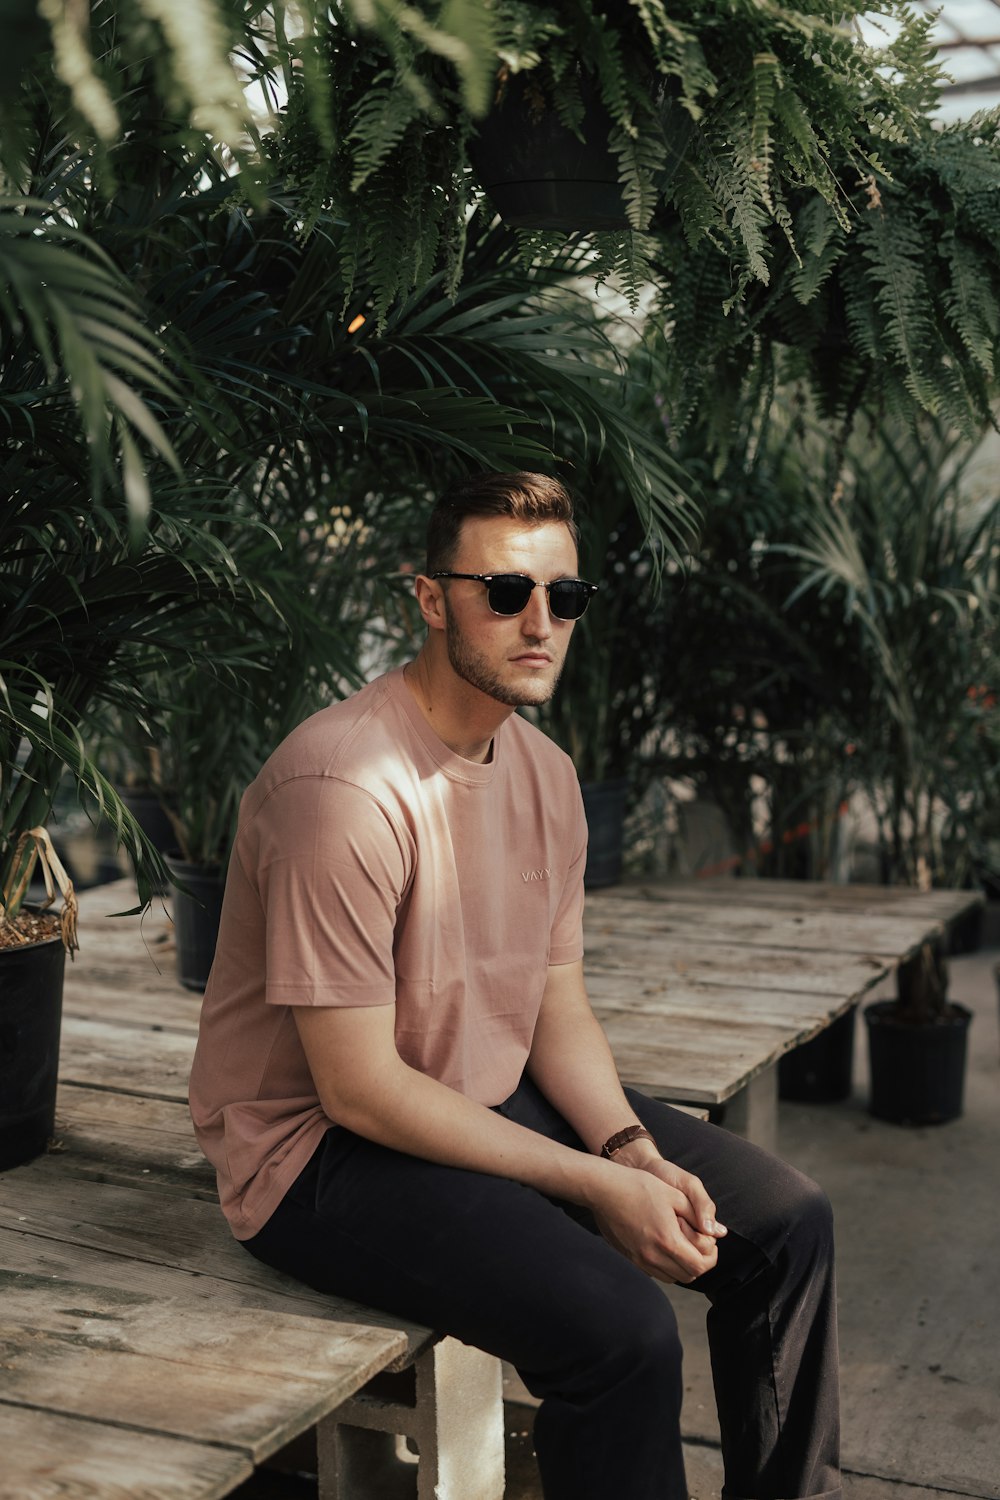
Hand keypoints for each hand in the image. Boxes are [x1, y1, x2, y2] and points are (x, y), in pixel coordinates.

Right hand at [591, 1164, 721, 1284]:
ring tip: (683, 1246)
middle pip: (688, 1276)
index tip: (710, 1244)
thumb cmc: (639, 1187)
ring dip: (683, 1266)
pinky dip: (667, 1266)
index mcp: (668, 1240)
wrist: (605, 1189)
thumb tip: (717, 1231)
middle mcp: (654, 1256)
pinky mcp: (631, 1258)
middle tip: (699, 1245)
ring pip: (672, 1277)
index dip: (711, 1257)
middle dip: (699, 1263)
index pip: (699, 1266)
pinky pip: (656, 1272)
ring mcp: (640, 1259)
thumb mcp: (674, 1194)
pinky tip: (665, 1247)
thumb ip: (698, 1214)